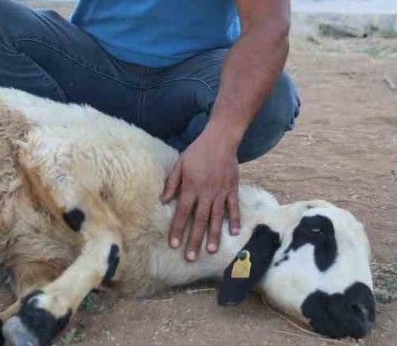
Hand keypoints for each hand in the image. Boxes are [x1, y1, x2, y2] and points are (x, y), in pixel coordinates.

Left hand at [162, 132, 240, 260]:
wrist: (220, 139)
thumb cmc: (197, 152)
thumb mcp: (180, 164)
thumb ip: (172, 183)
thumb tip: (162, 200)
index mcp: (191, 187)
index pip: (183, 212)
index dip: (178, 229)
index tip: (175, 245)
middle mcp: (205, 193)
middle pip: (199, 220)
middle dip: (194, 240)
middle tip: (191, 258)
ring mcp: (220, 192)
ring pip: (216, 217)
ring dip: (213, 235)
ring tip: (211, 251)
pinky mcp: (232, 189)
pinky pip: (233, 207)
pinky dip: (234, 219)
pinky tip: (234, 233)